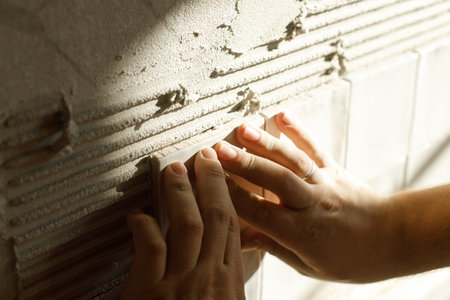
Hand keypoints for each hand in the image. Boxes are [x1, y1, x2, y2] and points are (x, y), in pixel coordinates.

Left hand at [122, 147, 244, 298]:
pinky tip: (137, 215)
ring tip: (174, 170)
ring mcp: (180, 284)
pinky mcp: (149, 293)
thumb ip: (222, 283)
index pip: (232, 228)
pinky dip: (144, 224)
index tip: (223, 177)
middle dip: (211, 182)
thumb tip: (216, 260)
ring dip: (181, 193)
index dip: (227, 196)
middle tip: (205, 158)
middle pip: (215, 217)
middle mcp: (208, 279)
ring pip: (187, 224)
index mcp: (229, 285)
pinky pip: (151, 246)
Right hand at [215, 112, 402, 282]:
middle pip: (275, 180)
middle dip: (245, 164)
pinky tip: (282, 115)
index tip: (209, 182)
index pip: (259, 211)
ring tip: (243, 129)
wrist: (393, 239)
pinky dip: (299, 131)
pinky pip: (315, 148)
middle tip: (218, 151)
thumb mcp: (308, 265)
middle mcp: (312, 203)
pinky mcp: (334, 169)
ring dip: (267, 144)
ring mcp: (324, 182)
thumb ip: (272, 246)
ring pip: (293, 161)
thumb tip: (239, 238)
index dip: (232, 196)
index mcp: (302, 232)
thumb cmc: (350, 258)